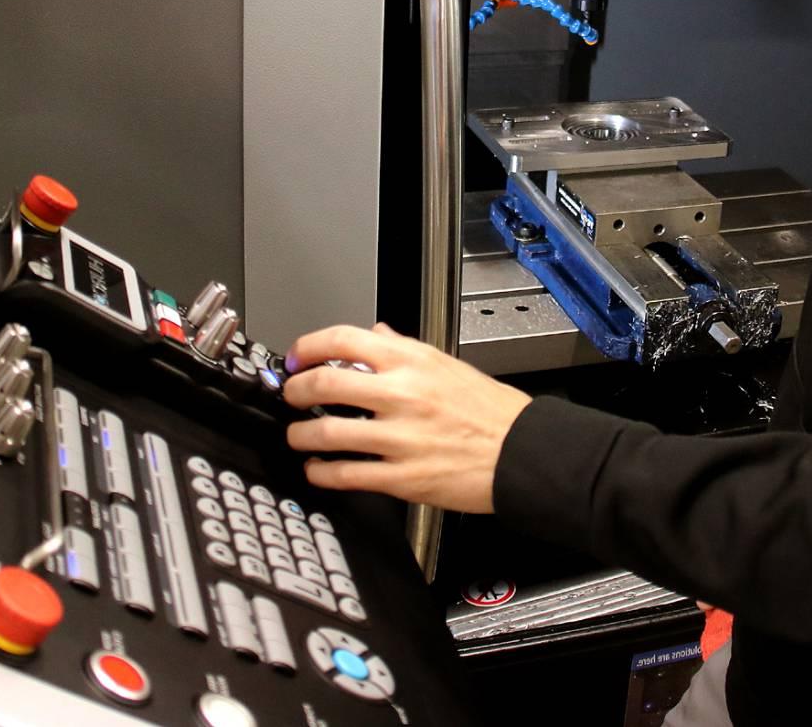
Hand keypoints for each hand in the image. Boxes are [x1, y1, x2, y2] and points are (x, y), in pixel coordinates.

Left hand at [282, 323, 531, 513]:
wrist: (521, 452)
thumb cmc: (491, 411)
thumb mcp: (447, 364)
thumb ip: (404, 349)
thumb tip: (375, 334)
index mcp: (413, 361)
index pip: (345, 340)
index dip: (309, 346)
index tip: (297, 357)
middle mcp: (403, 395)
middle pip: (326, 383)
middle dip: (295, 390)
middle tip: (290, 394)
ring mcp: (401, 438)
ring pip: (328, 433)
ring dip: (301, 435)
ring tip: (297, 435)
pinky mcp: (403, 477)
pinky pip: (348, 474)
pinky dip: (322, 473)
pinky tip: (317, 469)